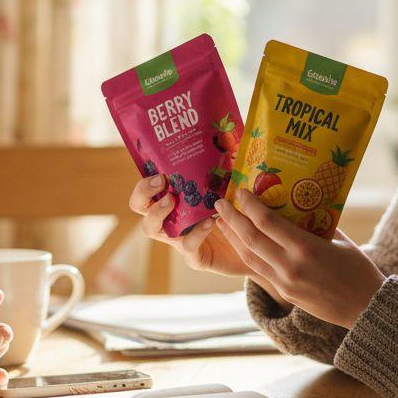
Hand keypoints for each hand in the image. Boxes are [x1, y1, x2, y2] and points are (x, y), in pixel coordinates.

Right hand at [129, 174, 252, 277]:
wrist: (257, 248)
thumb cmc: (240, 213)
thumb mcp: (229, 189)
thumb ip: (223, 172)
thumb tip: (227, 139)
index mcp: (176, 202)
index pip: (148, 189)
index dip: (145, 182)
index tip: (161, 172)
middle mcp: (171, 220)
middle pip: (140, 207)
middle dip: (143, 193)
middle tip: (162, 182)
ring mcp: (179, 240)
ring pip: (152, 228)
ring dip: (158, 212)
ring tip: (172, 200)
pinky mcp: (195, 257)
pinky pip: (188, 247)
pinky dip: (196, 233)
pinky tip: (210, 223)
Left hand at [214, 189, 386, 328]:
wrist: (364, 308)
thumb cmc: (357, 270)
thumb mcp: (340, 239)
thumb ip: (317, 221)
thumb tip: (301, 201)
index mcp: (307, 248)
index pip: (268, 222)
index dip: (250, 205)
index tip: (240, 191)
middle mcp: (290, 266)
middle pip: (251, 239)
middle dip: (232, 218)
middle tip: (219, 202)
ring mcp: (285, 282)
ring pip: (249, 256)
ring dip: (232, 237)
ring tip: (222, 221)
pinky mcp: (284, 293)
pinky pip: (259, 269)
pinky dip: (246, 253)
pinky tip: (240, 243)